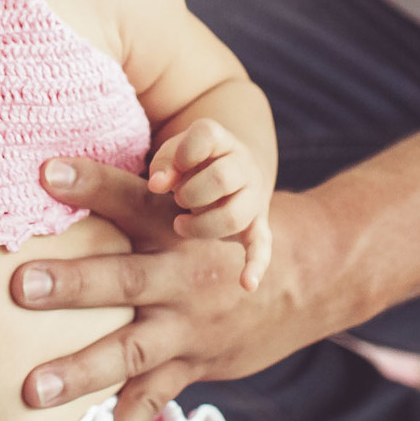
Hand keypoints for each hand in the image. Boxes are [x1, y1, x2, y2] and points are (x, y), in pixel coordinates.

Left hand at [11, 158, 318, 420]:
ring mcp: (186, 329)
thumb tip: (44, 166)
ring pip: (131, 351)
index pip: (127, 198)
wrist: (297, 281)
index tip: (43, 171)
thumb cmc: (212, 234)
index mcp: (175, 228)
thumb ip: (115, 191)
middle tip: (20, 287)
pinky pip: (151, 404)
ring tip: (33, 390)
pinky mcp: (188, 367)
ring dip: (83, 371)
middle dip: (73, 285)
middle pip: (124, 279)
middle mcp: (181, 278)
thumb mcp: (177, 207)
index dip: (89, 182)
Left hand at [147, 117, 272, 290]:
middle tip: (177, 200)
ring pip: (234, 215)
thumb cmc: (191, 164)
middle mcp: (243, 165)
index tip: (169, 172)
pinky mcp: (258, 224)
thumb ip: (163, 163)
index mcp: (221, 140)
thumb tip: (156, 184)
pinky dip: (255, 265)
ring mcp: (254, 196)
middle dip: (190, 194)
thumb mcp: (173, 154)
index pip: (206, 137)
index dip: (182, 155)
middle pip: (221, 179)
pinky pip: (262, 245)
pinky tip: (247, 284)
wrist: (230, 172)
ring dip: (202, 226)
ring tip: (181, 225)